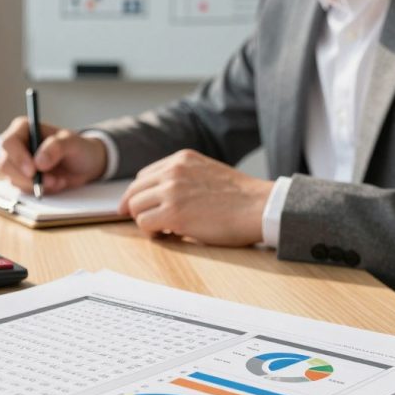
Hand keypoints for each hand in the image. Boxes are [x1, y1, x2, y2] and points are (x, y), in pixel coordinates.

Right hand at [0, 117, 107, 193]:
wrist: (86, 165)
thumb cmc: (79, 148)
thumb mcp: (73, 143)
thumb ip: (56, 147)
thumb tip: (39, 162)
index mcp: (24, 129)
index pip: (9, 142)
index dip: (18, 158)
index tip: (33, 170)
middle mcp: (17, 145)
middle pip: (5, 164)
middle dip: (27, 177)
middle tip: (50, 181)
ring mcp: (18, 164)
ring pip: (12, 179)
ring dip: (36, 185)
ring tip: (58, 180)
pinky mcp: (23, 179)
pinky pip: (22, 189)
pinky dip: (39, 190)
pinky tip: (55, 184)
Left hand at [119, 150, 273, 245]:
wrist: (259, 207)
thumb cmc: (240, 197)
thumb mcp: (207, 173)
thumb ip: (184, 178)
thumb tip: (162, 198)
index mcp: (181, 159)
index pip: (144, 176)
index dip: (141, 194)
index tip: (142, 207)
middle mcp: (173, 171)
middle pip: (135, 191)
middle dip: (136, 208)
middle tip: (147, 223)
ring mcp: (171, 191)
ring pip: (136, 207)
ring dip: (146, 221)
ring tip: (163, 230)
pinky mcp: (173, 213)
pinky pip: (145, 224)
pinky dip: (152, 232)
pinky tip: (167, 235)